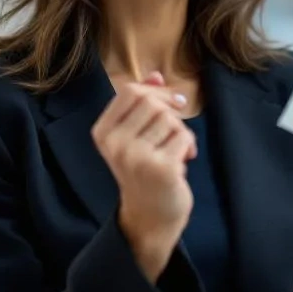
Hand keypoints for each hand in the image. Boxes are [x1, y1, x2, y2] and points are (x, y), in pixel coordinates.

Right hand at [91, 71, 196, 281]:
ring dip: (180, 132)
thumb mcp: (136, 136)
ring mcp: (136, 157)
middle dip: (170, 112)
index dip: (155, 91)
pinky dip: (189, 146)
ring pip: (170, 119)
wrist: (151, 216)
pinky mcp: (161, 168)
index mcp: (103, 132)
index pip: (130, 91)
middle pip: (151, 102)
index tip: (171, 103)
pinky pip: (184, 137)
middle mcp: (115, 144)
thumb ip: (143, 105)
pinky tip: (183, 161)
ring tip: (176, 150)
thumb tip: (155, 75)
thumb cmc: (145, 171)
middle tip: (176, 130)